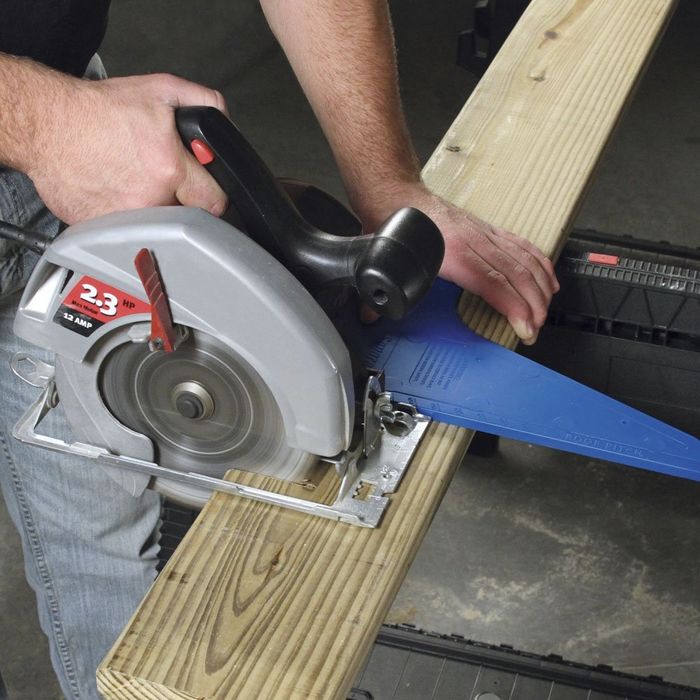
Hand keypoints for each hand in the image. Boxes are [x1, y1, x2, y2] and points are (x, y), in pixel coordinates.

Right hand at [22, 72, 228, 224]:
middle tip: (161, 176)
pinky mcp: (102, 228)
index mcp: (169, 170)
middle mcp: (149, 199)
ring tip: (135, 181)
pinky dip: (125, 213)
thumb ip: (205, 104)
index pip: (215, 202)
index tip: (205, 187)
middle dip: (181, 197)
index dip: (213, 192)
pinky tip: (114, 190)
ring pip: (158, 225)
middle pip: (186, 214)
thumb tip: (225, 125)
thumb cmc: (98, 108)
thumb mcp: (162, 90)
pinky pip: (127, 229)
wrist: (46, 123)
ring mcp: (124, 218)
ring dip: (154, 207)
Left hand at [359, 184, 558, 343]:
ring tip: (547, 310)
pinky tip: (548, 279)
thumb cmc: (393, 222)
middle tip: (536, 329)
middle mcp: (474, 241)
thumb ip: (377, 292)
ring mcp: (483, 234)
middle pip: (515, 273)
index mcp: (451, 251)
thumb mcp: (383, 259)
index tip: (525, 327)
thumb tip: (369, 316)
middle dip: (533, 304)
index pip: (492, 282)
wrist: (396, 193)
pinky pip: (521, 246)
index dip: (514, 306)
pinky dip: (539, 263)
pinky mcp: (487, 230)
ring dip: (540, 286)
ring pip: (522, 260)